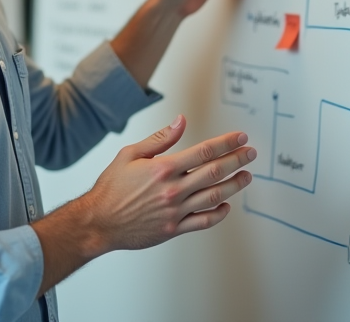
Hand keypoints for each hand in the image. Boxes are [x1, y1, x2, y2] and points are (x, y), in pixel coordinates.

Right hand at [83, 114, 254, 253]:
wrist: (98, 222)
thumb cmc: (111, 188)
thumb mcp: (130, 154)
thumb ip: (159, 139)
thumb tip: (181, 121)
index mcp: (163, 168)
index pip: (204, 151)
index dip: (226, 143)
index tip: (240, 138)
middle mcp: (173, 189)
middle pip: (214, 172)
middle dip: (236, 161)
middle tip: (250, 154)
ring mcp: (175, 211)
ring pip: (214, 196)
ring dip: (234, 185)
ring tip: (246, 176)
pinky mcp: (174, 229)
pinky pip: (203, 221)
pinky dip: (218, 214)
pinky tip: (226, 205)